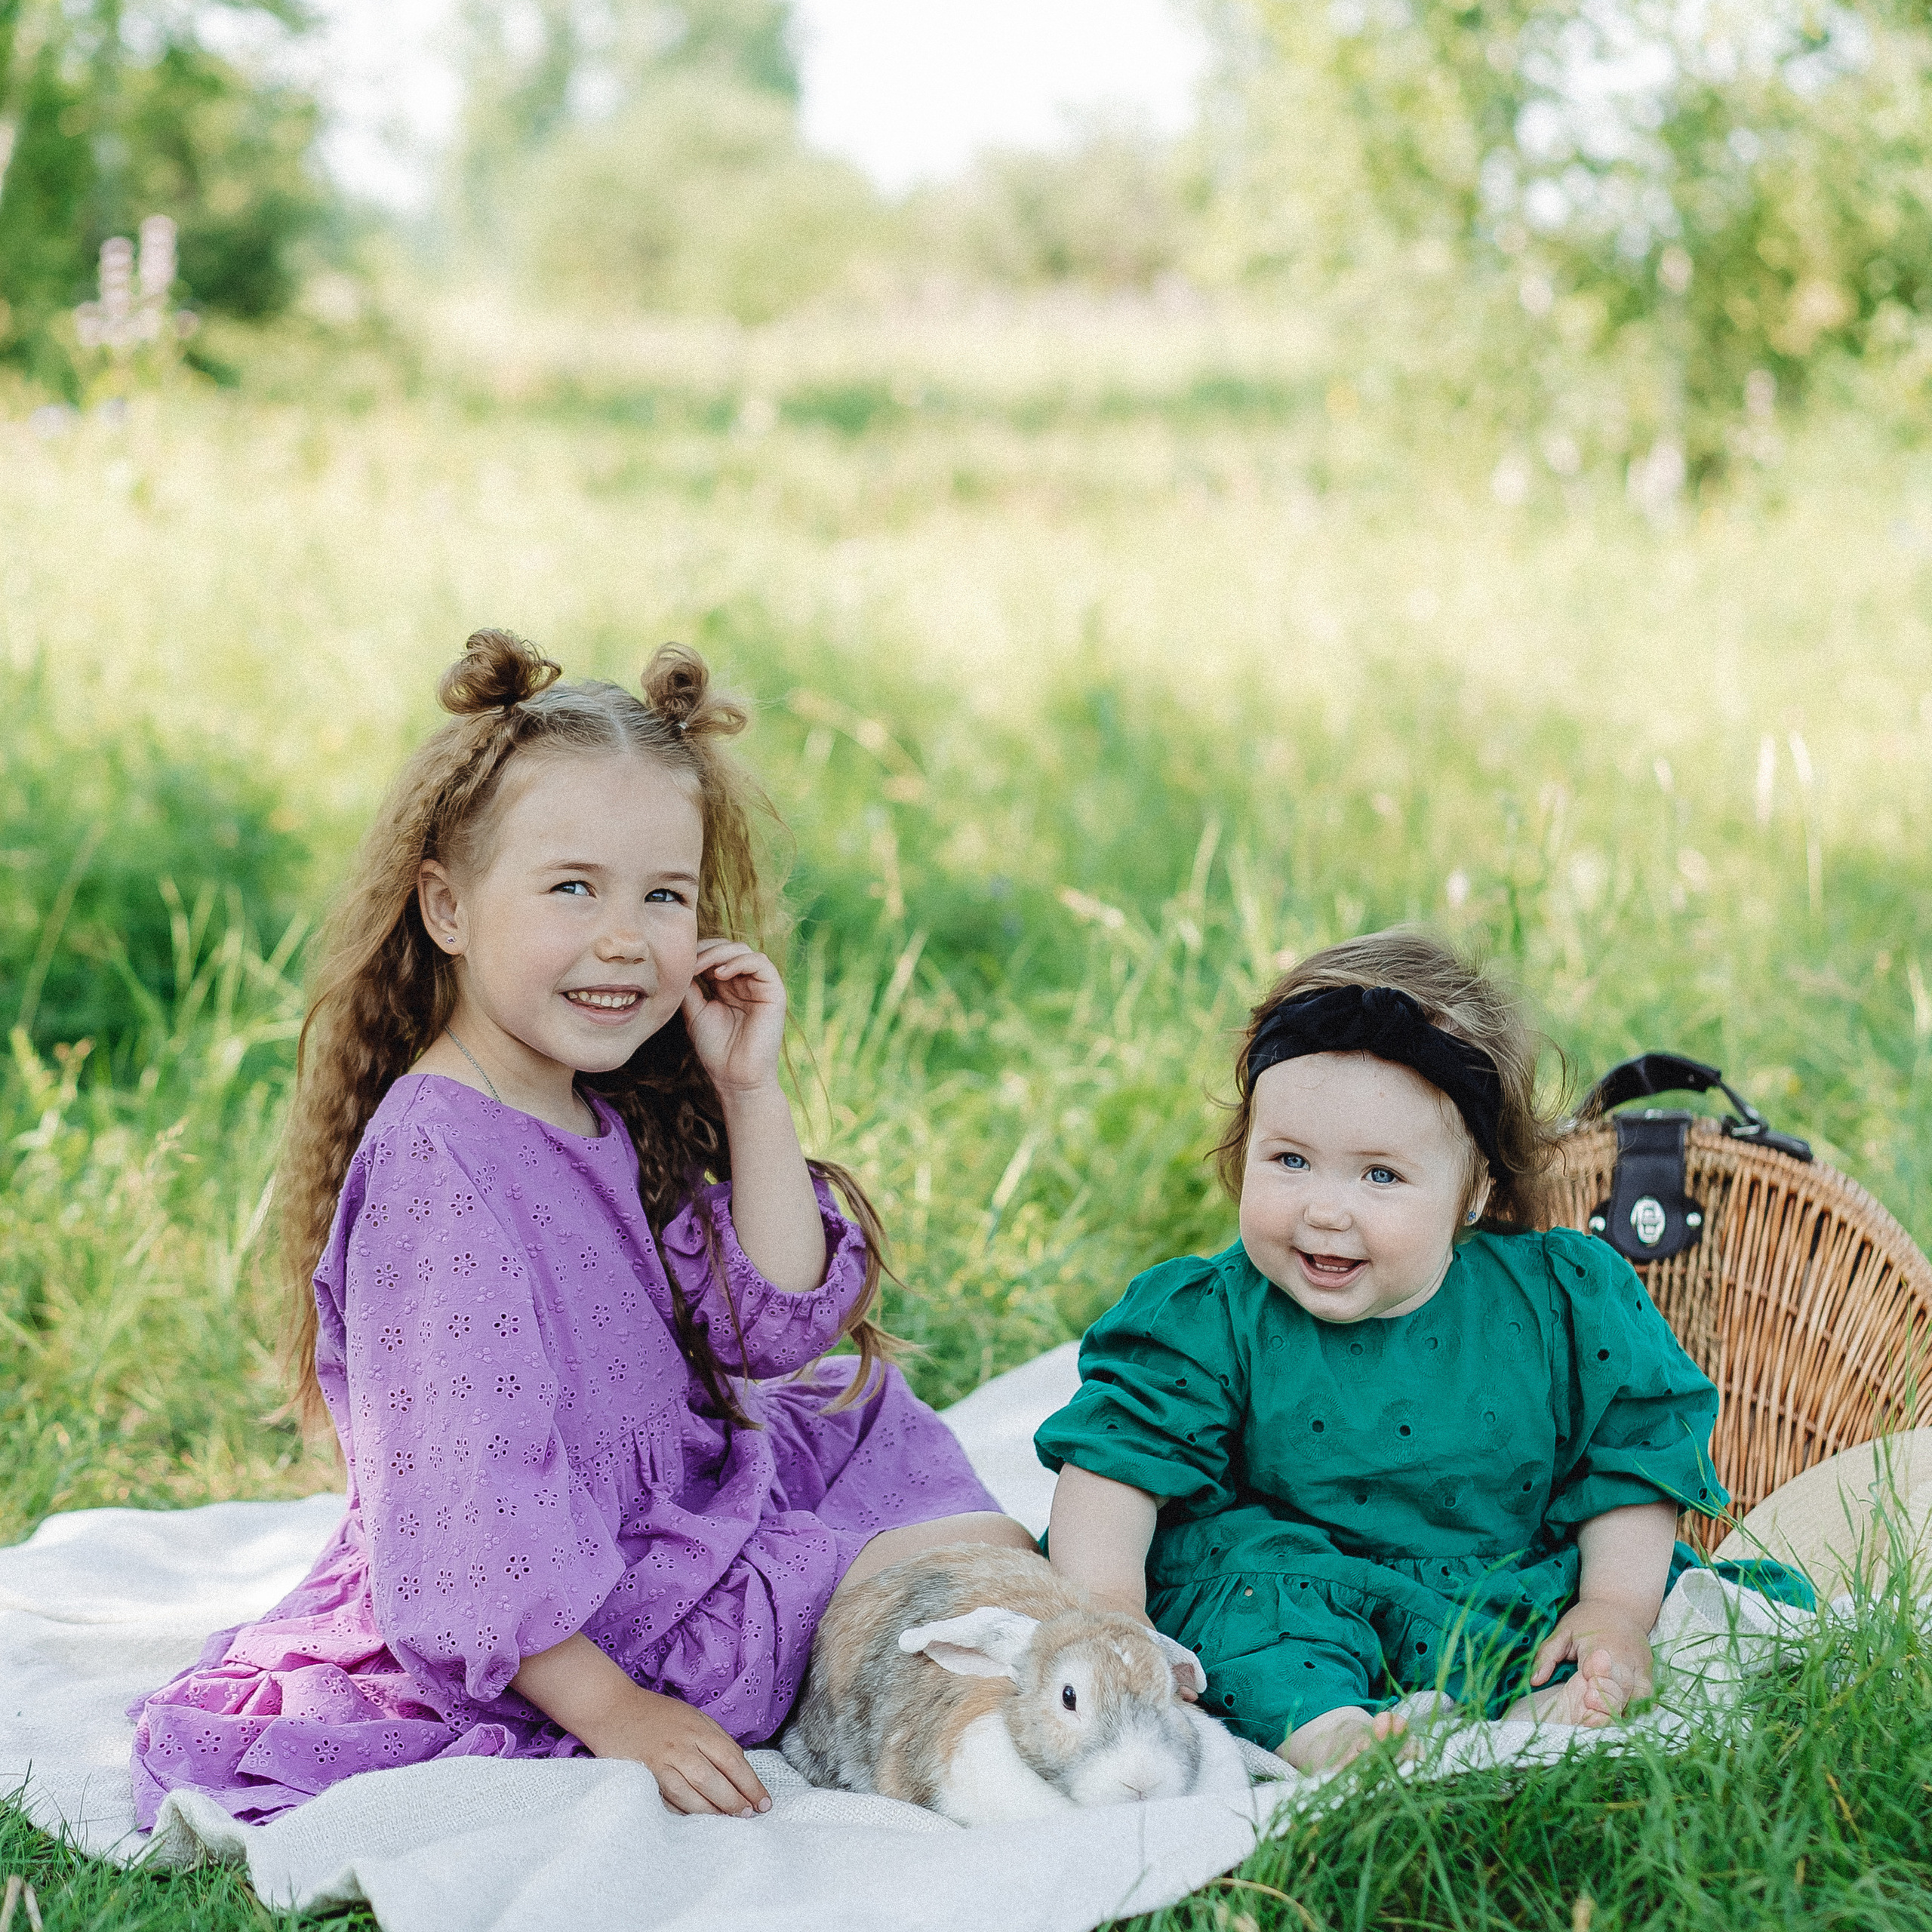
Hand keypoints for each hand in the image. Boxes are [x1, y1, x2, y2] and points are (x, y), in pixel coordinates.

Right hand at [580, 1685, 772, 1816]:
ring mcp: (661, 1762)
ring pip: (692, 1794)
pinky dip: (686, 1813)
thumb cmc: (657, 1714)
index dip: (750, 1783)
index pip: (732, 1759)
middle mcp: (681, 1745)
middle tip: (749, 1815)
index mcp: (698, 1728)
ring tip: (729, 1821)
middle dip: (735, 1801)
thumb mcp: (691, 1717)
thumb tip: (739, 1768)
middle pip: (714, 1779)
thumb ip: (713, 1739)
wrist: (612, 1708)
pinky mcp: (644, 1777)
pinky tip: (698, 1820)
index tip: (764, 1801)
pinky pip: (669, 1801)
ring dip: (713, 1812)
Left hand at [682, 940, 786, 1097]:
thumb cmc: (716, 1050)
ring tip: (700, 967)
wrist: (735, 1077)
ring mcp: (760, 986)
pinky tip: (719, 974)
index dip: (697, 953)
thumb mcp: (695, 1012)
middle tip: (688, 962)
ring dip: (719, 953)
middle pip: (727, 947)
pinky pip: (760, 963)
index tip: (677, 963)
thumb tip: (679, 963)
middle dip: (706, 949)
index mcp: (727, 986)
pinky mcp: (774, 992)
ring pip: (742, 950)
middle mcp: (745, 982)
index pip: (714, 955)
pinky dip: (738, 961)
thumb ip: (690, 987)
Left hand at [1528, 1598, 1654, 1723]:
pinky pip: (1648, 1697)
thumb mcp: (1562, 1631)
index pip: (1601, 1676)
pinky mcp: (1649, 1672)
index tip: (1587, 1705)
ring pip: (1639, 1697)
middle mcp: (1625, 1658)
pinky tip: (1624, 1717)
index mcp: (1601, 1647)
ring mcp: (1641, 1666)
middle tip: (1593, 1723)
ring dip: (1625, 1713)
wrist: (1619, 1604)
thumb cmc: (1586, 1620)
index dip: (1596, 1694)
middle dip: (1611, 1709)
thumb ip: (1547, 1655)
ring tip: (1608, 1725)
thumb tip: (1534, 1681)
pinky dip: (1637, 1709)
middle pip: (1623, 1690)